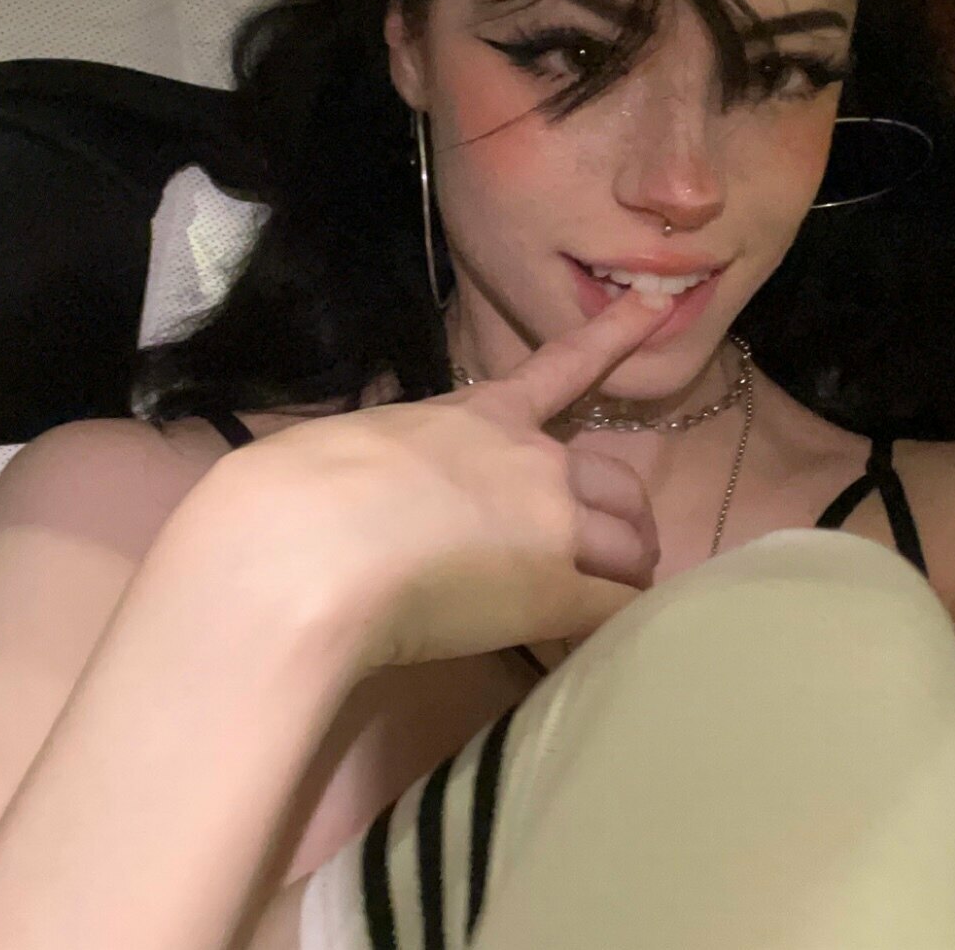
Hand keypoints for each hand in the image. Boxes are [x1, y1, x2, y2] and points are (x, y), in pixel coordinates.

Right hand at [184, 293, 673, 670]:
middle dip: (624, 516)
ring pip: (630, 547)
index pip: (560, 367)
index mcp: (477, 415)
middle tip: (615, 552)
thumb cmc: (301, 490)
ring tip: (608, 605)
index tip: (653, 307)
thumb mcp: (353, 443)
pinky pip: (615, 610)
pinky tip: (606, 647)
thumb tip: (374, 483)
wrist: (308, 551)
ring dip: (627, 573)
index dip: (612, 337)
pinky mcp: (555, 592)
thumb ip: (389, 457)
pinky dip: (616, 626)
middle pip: (617, 481)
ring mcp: (553, 526)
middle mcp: (532, 463)